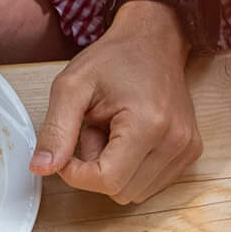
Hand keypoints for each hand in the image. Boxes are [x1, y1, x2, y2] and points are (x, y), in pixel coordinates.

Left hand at [31, 1, 199, 204]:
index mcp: (150, 124)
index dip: (76, 173)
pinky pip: (148, 184)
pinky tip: (129, 138)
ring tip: (113, 132)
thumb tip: (42, 168)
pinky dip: (131, 168)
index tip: (67, 150)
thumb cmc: (115, 59)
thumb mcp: (71, 87)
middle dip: (96, 169)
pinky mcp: (188, 151)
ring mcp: (186, 147)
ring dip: (113, 169)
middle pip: (119, 191)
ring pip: (132, 191)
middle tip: (96, 130)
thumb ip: (55, 131)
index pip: (106, 180)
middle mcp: (176, 140)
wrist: (153, 40)